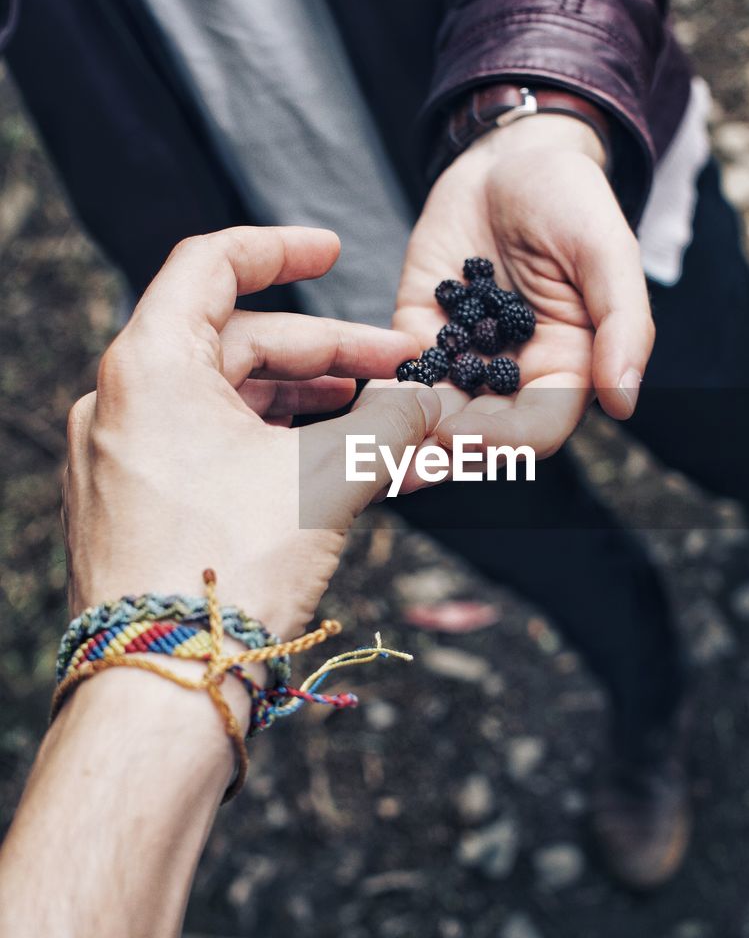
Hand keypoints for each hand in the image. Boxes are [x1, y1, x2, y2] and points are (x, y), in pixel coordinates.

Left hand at [63, 225, 438, 640]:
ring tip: (381, 429)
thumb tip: (438, 404)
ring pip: (230, 405)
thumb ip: (393, 423)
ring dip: (310, 410)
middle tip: (400, 376)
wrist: (163, 688)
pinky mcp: (133, 509)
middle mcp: (121, 403)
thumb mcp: (330, 478)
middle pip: (237, 346)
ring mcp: (122, 460)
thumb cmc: (231, 570)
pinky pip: (211, 453)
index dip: (282, 248)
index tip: (336, 250)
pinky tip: (335, 473)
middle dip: (329, 357)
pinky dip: (274, 451)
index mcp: (150, 365)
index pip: (212, 264)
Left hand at [394, 114, 654, 457]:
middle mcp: (514, 377)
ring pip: (434, 416)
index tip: (465, 438)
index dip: (505, 442)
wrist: (510, 158)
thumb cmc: (571, 199)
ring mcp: (464, 360)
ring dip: (405, 436)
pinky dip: (379, 396)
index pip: (538, 429)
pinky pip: (398, 376)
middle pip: (480, 436)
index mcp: (567, 369)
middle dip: (442, 450)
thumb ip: (624, 324)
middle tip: (402, 459)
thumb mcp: (609, 250)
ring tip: (369, 446)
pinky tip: (354, 407)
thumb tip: (625, 401)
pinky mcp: (419, 336)